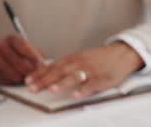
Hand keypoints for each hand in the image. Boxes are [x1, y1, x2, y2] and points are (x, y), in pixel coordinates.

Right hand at [0, 35, 44, 85]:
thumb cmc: (10, 53)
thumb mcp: (21, 48)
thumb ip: (34, 54)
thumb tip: (46, 66)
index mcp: (12, 39)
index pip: (26, 48)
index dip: (36, 59)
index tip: (42, 66)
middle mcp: (1, 47)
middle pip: (21, 64)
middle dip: (32, 72)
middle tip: (37, 77)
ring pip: (14, 74)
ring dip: (23, 79)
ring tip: (27, 79)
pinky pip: (6, 81)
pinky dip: (13, 83)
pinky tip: (15, 80)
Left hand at [25, 43, 142, 99]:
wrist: (122, 54)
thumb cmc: (100, 58)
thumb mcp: (81, 58)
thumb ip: (65, 65)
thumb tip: (46, 73)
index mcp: (74, 58)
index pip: (53, 66)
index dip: (40, 74)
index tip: (28, 81)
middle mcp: (80, 63)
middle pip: (60, 72)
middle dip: (45, 80)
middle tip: (33, 88)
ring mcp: (91, 71)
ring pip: (74, 77)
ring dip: (62, 83)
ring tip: (52, 89)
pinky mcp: (102, 79)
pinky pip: (92, 85)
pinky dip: (83, 90)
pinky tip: (75, 94)